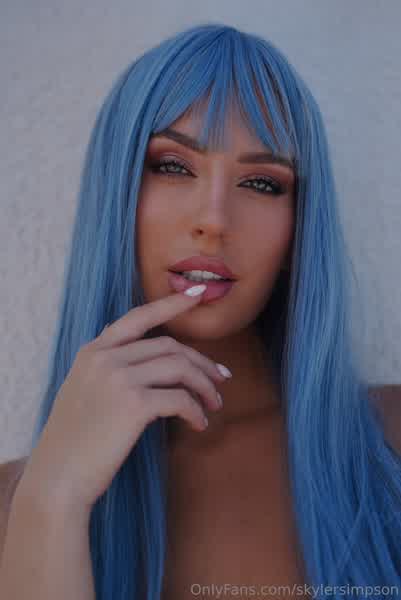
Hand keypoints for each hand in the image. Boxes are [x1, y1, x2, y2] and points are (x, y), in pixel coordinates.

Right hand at [18, 288, 229, 512]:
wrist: (58, 477)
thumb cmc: (74, 439)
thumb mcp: (82, 389)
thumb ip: (107, 366)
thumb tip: (143, 355)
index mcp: (93, 351)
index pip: (139, 316)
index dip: (171, 303)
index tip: (197, 293)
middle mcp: (106, 357)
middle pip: (170, 346)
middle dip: (201, 361)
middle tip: (220, 378)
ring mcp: (119, 378)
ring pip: (180, 368)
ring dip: (204, 385)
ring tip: (214, 403)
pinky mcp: (134, 404)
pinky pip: (180, 399)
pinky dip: (196, 411)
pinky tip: (199, 424)